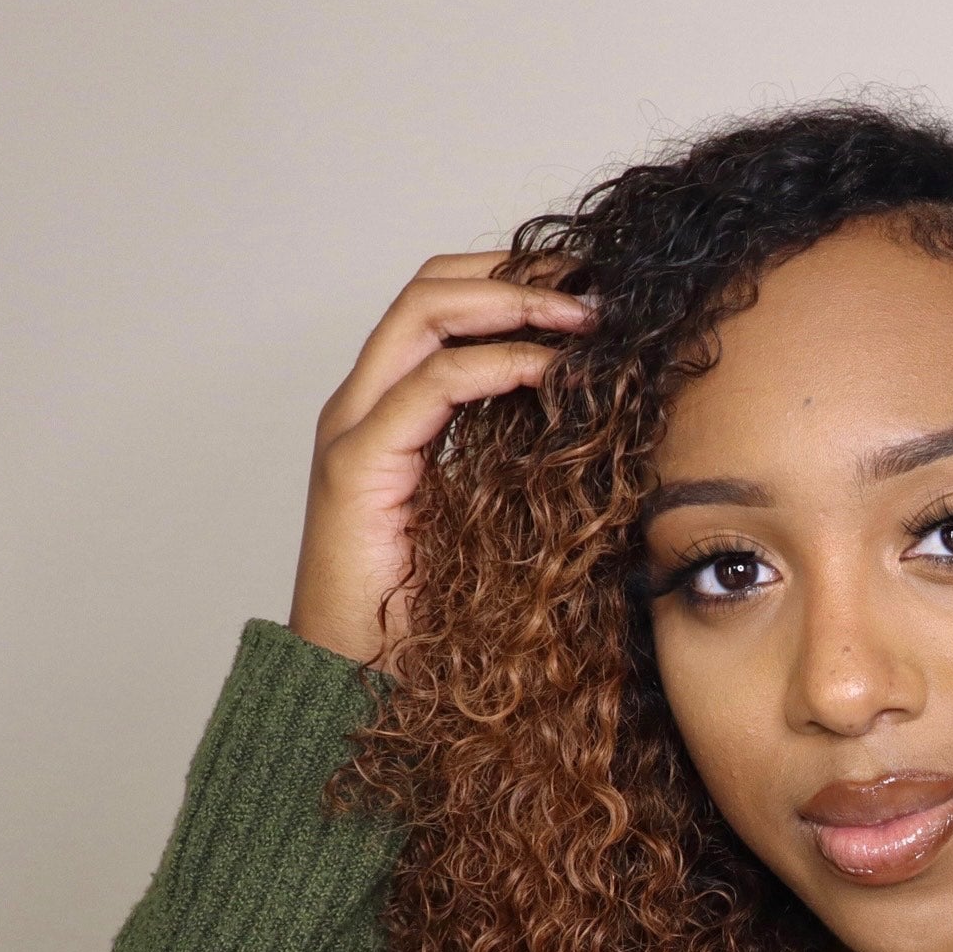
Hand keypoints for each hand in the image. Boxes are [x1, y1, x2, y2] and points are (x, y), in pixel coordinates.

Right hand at [288, 250, 594, 675]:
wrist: (357, 680)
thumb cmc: (425, 613)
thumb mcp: (489, 517)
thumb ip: (517, 459)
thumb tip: (598, 427)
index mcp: (390, 410)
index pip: (442, 304)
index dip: (514, 279)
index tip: (591, 288)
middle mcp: (363, 404)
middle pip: (431, 288)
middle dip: (518, 271)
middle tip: (596, 285)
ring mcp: (354, 429)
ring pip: (426, 314)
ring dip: (515, 301)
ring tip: (585, 315)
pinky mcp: (359, 465)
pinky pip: (433, 386)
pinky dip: (498, 364)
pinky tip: (552, 371)